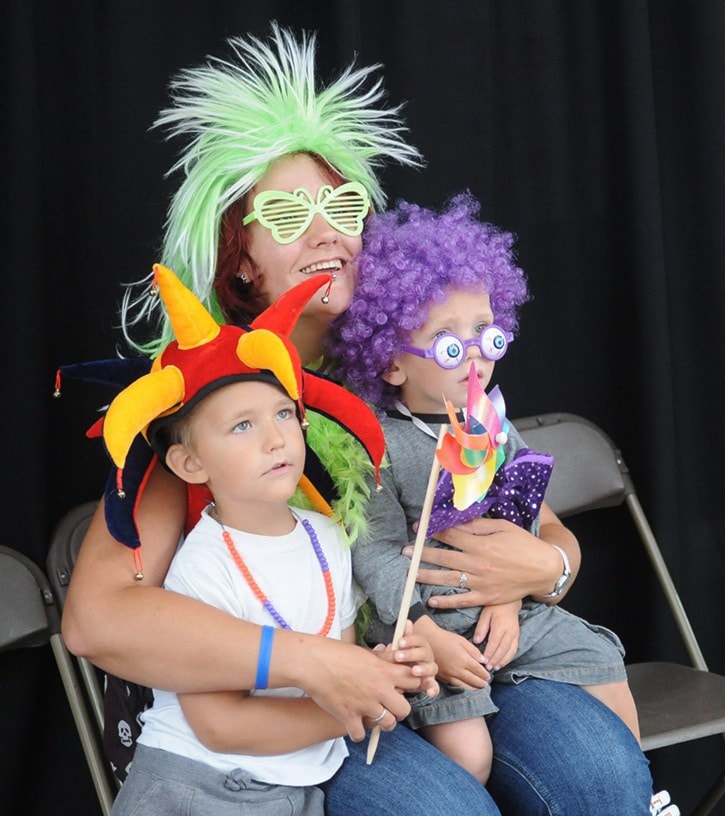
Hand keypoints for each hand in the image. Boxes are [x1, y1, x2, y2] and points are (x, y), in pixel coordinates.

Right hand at [302, 637, 419, 741]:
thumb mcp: (363, 652)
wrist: (313, 663)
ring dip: (382, 723)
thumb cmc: (336, 653)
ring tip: (374, 717)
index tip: (403, 686)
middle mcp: (379, 690)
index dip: (411, 685)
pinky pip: (360, 735)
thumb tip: (388, 653)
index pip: (414, 681)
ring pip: (388, 725)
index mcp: (385, 671)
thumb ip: (379, 658)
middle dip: (399, 710)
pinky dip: (357, 733)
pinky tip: (353, 724)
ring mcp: (365, 705)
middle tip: (390, 707)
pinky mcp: (349, 717)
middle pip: (405, 709)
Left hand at [372, 620, 439, 698]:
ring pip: (431, 668)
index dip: (410, 640)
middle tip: (398, 656)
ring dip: (423, 669)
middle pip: (424, 652)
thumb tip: (407, 621)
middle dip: (411, 654)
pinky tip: (430, 693)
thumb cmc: (402, 658)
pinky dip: (433, 690)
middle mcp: (427, 656)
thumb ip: (403, 636)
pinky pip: (435, 687)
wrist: (405, 674)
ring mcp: (430, 670)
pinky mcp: (430, 684)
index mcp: (420, 646)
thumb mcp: (400, 648)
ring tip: (414, 671)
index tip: (400, 643)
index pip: (418, 640)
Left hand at [403, 510, 576, 607]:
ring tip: (410, 574)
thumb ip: (478, 526)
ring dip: (427, 576)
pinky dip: (446, 601)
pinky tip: (431, 600)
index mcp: (482, 544)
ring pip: (448, 579)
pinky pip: (463, 600)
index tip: (418, 527)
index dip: (432, 530)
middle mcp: (478, 564)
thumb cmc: (523, 544)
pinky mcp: (486, 597)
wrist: (544, 570)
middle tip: (405, 552)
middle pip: (444, 557)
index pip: (450, 536)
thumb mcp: (502, 527)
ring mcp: (481, 582)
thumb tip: (456, 520)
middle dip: (422, 553)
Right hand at [415, 616, 488, 689]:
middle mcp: (457, 670)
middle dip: (481, 683)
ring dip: (473, 688)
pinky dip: (462, 688)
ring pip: (464, 686)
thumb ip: (474, 651)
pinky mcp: (442, 677)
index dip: (485, 674)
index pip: (478, 670)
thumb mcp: (462, 640)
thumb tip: (484, 660)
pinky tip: (466, 687)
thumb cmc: (446, 638)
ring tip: (478, 688)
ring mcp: (449, 675)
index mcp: (463, 659)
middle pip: (473, 680)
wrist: (428, 640)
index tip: (489, 676)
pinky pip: (455, 685)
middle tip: (486, 684)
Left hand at [473, 600, 520, 670]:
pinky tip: (502, 663)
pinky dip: (509, 658)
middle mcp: (510, 632)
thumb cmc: (495, 607)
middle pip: (503, 649)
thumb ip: (481, 628)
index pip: (495, 642)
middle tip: (487, 668)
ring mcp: (515, 634)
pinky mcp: (517, 636)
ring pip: (510, 651)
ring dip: (502, 661)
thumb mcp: (485, 614)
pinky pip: (514, 650)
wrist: (510, 602)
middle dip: (495, 660)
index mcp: (500, 625)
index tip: (483, 661)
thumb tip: (476, 641)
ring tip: (494, 668)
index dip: (489, 653)